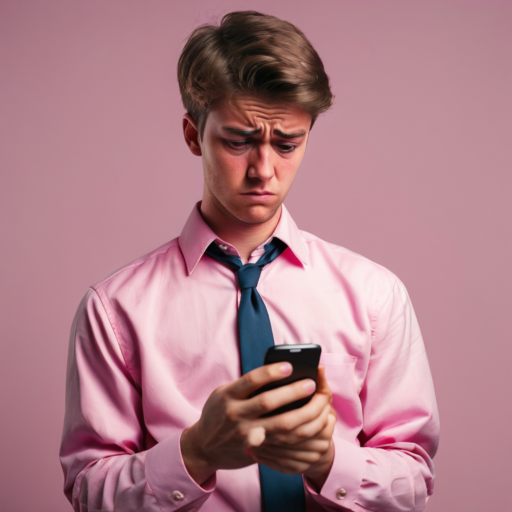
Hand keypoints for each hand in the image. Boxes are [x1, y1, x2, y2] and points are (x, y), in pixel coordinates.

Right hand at [181, 363, 335, 487]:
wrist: (204, 446)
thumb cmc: (219, 412)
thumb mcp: (224, 394)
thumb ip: (245, 386)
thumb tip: (277, 373)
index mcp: (228, 395)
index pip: (251, 380)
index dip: (271, 372)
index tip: (289, 365)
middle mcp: (235, 414)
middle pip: (268, 402)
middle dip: (292, 392)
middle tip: (311, 384)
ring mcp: (245, 434)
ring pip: (279, 425)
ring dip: (302, 413)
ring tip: (318, 402)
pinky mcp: (254, 450)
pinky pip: (280, 442)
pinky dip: (297, 435)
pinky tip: (311, 426)